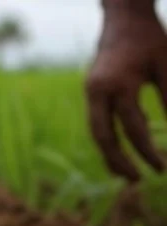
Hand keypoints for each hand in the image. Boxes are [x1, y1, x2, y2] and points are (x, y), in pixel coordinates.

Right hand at [85, 1, 166, 180]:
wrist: (123, 19)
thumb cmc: (151, 40)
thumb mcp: (166, 67)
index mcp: (118, 84)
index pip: (133, 127)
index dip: (146, 151)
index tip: (160, 168)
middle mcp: (98, 91)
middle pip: (103, 137)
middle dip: (118, 162)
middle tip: (136, 181)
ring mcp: (91, 93)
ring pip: (96, 133)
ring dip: (110, 156)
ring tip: (127, 175)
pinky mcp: (92, 93)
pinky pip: (97, 124)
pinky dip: (108, 141)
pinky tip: (120, 154)